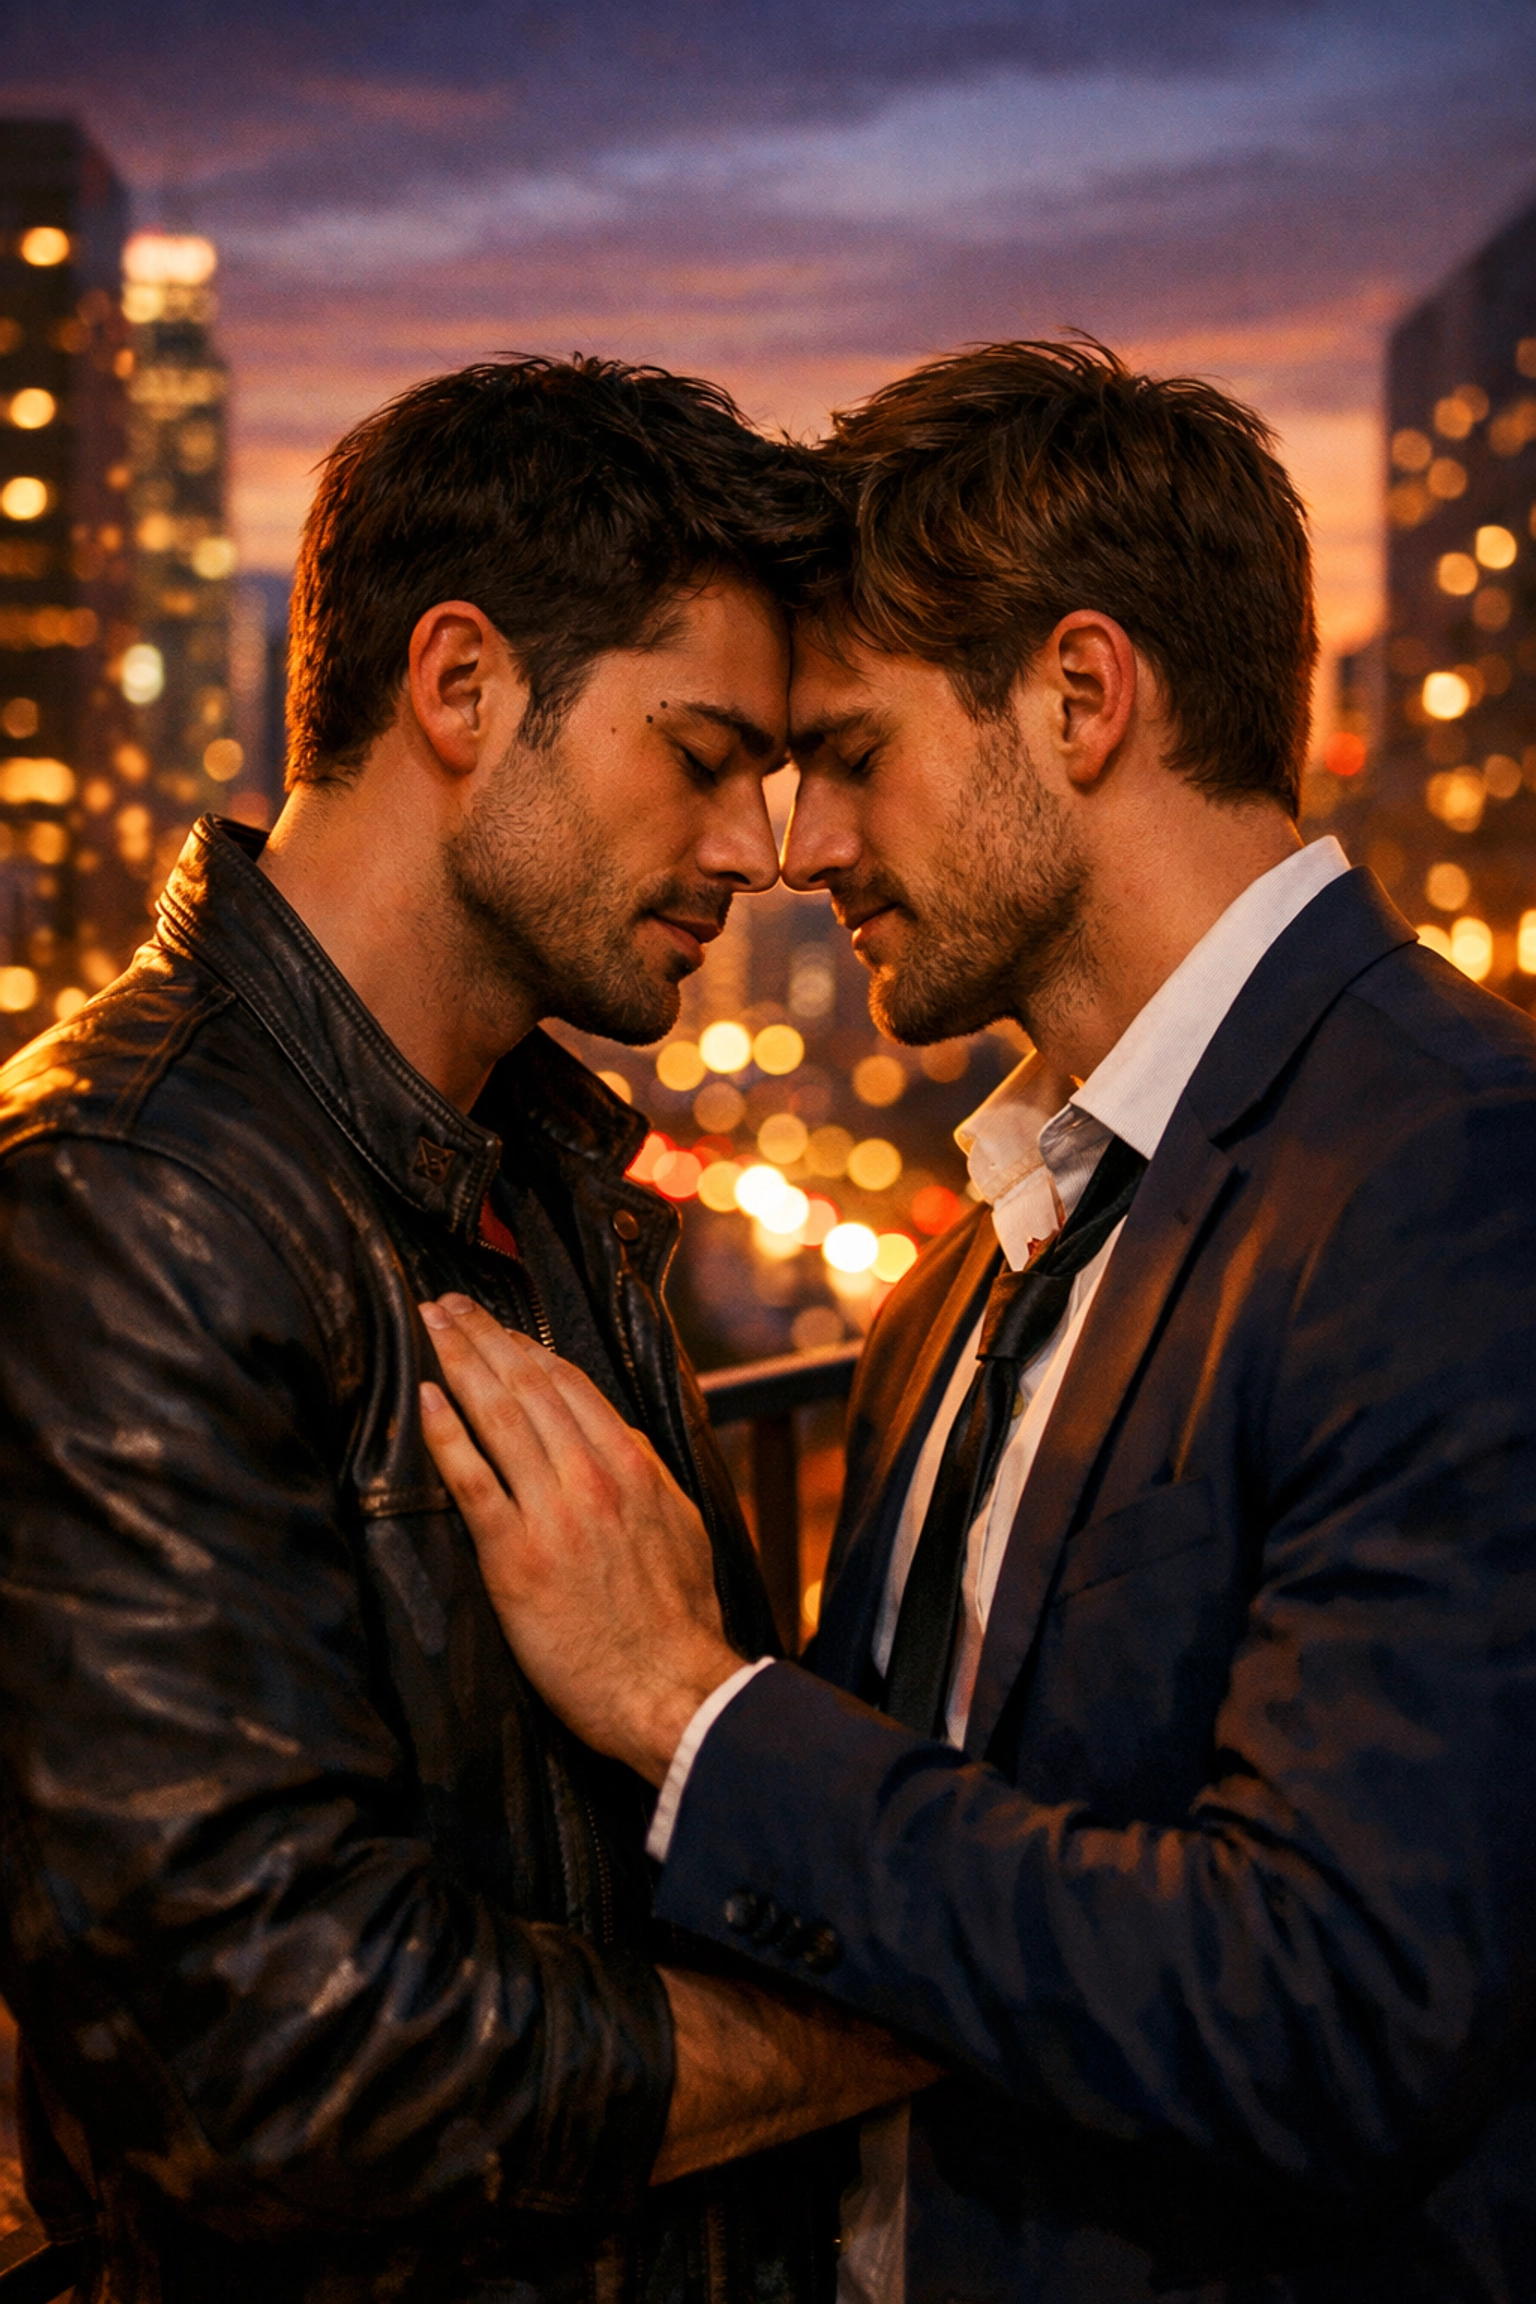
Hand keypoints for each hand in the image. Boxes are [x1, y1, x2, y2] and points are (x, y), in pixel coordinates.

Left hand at [418, 1297, 744, 1782]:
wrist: (668, 1690)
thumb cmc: (677, 1621)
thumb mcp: (682, 1528)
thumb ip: (648, 1475)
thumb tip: (619, 1439)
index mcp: (632, 1465)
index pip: (568, 1383)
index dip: (524, 1344)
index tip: (493, 1322)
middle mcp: (591, 1475)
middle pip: (525, 1384)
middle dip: (480, 1335)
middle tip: (443, 1302)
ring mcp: (551, 1512)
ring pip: (497, 1415)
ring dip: (458, 1362)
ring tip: (428, 1326)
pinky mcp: (515, 1557)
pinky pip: (473, 1480)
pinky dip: (447, 1434)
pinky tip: (424, 1399)